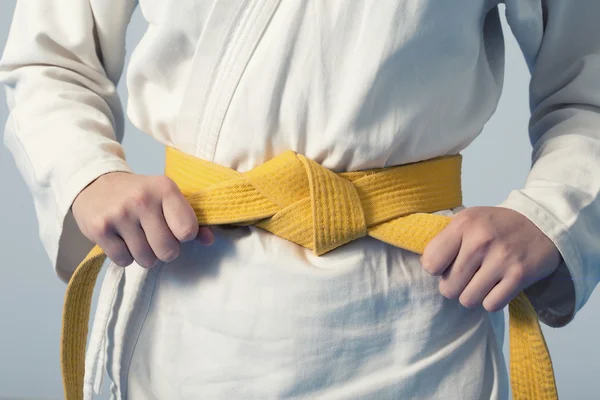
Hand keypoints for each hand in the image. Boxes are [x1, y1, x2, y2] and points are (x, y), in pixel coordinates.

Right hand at [72, 171, 213, 267]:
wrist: (96, 183)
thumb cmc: (140, 194)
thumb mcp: (167, 198)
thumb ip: (192, 219)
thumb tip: (209, 240)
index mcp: (165, 188)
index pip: (187, 230)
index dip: (184, 236)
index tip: (175, 229)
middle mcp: (142, 200)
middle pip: (168, 251)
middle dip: (165, 250)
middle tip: (156, 238)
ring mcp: (119, 214)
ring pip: (146, 259)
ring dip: (145, 255)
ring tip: (138, 238)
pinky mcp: (99, 229)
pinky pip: (123, 261)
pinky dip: (125, 257)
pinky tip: (122, 239)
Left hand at [421, 206, 561, 311]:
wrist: (544, 223)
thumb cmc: (497, 225)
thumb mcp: (469, 220)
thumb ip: (446, 240)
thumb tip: (426, 267)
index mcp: (463, 224)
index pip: (430, 264)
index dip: (437, 269)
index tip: (448, 264)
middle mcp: (480, 241)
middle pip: (448, 287)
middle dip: (455, 286)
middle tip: (468, 275)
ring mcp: (501, 259)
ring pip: (468, 300)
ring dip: (473, 295)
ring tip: (483, 280)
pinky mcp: (519, 276)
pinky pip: (491, 305)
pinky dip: (492, 300)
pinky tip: (498, 286)